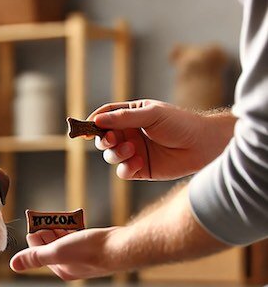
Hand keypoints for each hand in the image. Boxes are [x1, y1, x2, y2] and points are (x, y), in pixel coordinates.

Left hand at [10, 228, 124, 280]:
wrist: (122, 247)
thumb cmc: (91, 250)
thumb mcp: (57, 251)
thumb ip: (35, 257)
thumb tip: (13, 265)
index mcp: (61, 270)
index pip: (40, 252)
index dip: (35, 237)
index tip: (33, 223)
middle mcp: (71, 266)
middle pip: (51, 247)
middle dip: (46, 232)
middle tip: (43, 217)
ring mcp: (83, 258)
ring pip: (65, 241)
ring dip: (59, 229)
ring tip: (56, 218)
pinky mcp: (94, 248)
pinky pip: (77, 238)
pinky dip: (72, 229)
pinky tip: (72, 221)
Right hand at [87, 100, 234, 179]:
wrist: (202, 146)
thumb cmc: (179, 123)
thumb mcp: (151, 114)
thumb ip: (123, 118)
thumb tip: (97, 120)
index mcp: (131, 116)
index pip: (106, 117)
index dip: (94, 122)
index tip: (85, 129)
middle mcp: (130, 134)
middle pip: (104, 139)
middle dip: (104, 141)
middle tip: (111, 141)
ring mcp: (134, 152)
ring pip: (110, 157)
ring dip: (116, 154)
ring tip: (132, 150)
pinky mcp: (140, 170)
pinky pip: (122, 172)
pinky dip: (127, 168)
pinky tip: (139, 163)